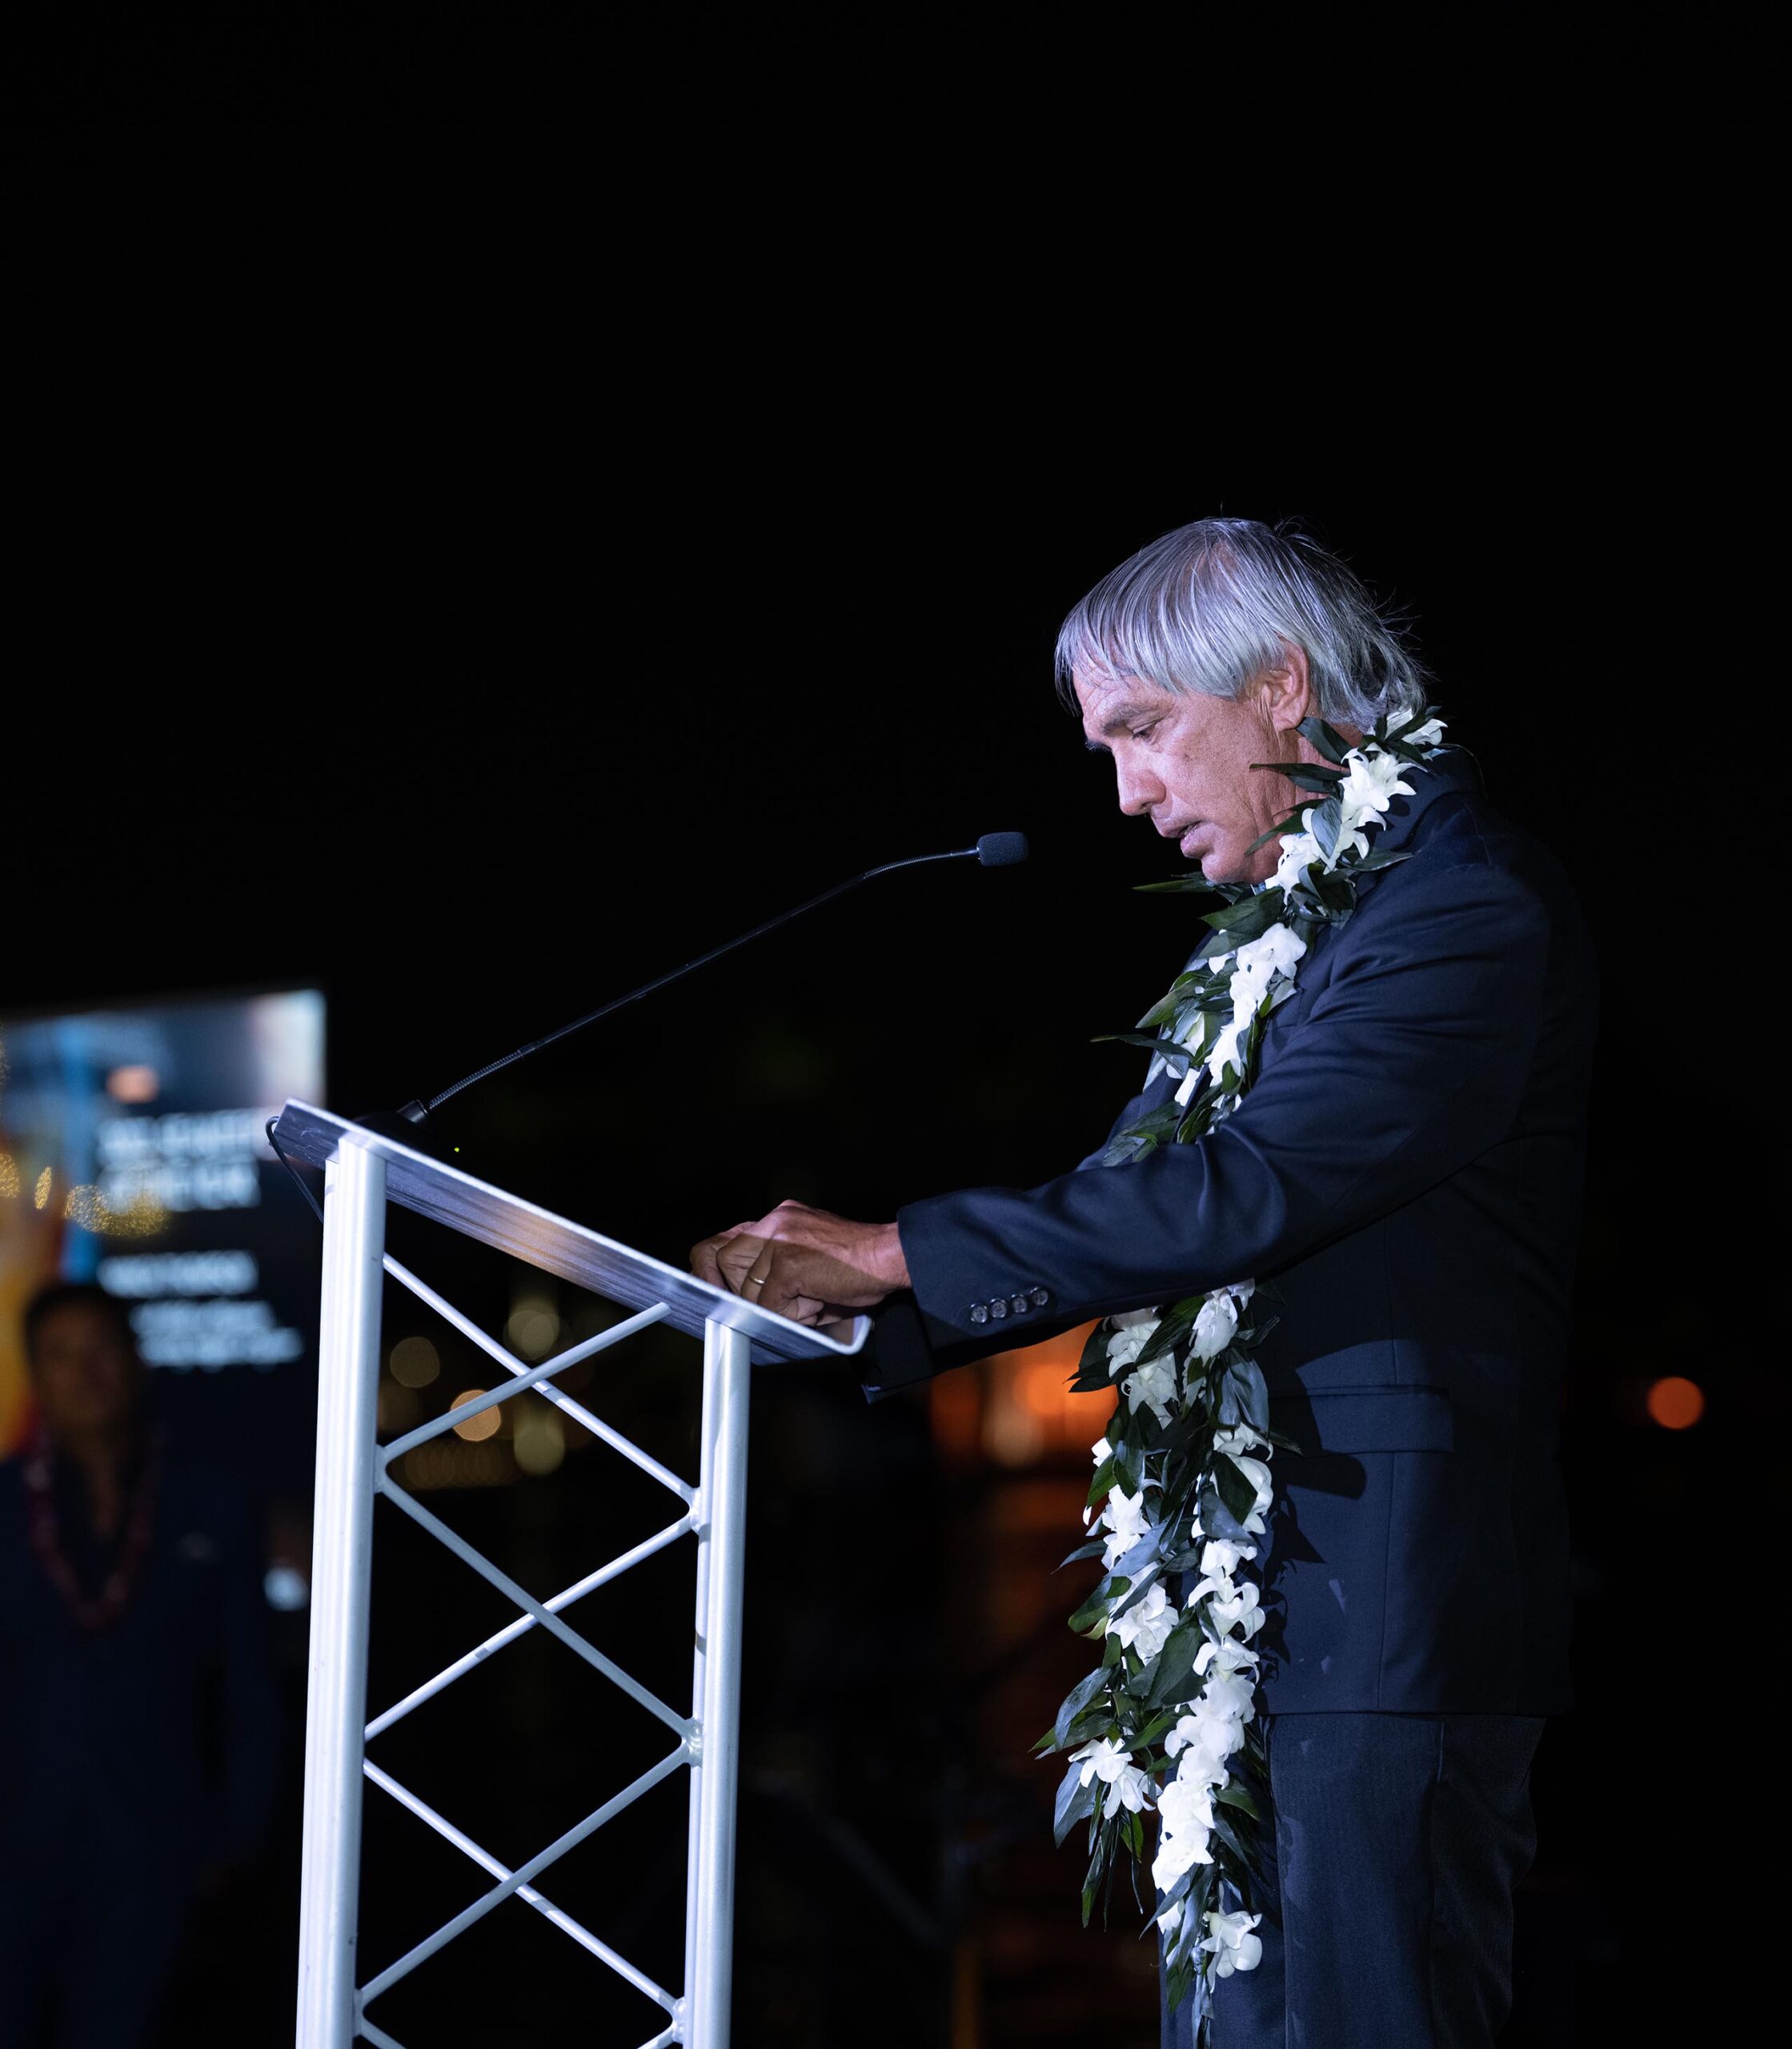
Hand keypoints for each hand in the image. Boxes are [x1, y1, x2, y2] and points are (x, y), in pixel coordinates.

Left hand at [690, 1200, 909, 1324]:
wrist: (890, 1256)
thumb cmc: (858, 1262)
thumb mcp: (810, 1253)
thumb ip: (778, 1266)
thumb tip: (752, 1299)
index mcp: (779, 1218)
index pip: (726, 1238)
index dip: (713, 1267)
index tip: (712, 1287)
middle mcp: (775, 1222)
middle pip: (721, 1257)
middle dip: (733, 1289)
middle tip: (755, 1307)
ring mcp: (780, 1240)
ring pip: (747, 1287)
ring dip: (773, 1305)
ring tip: (808, 1301)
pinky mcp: (789, 1263)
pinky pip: (771, 1302)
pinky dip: (792, 1313)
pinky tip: (818, 1304)